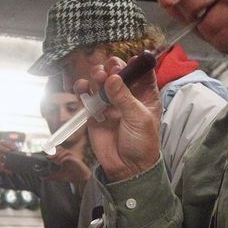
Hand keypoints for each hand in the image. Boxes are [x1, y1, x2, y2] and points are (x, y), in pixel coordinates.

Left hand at [46, 134, 91, 186]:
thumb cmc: (70, 176)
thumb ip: (50, 176)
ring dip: (58, 155)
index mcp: (62, 158)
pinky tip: (60, 163)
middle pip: (60, 148)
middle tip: (48, 158)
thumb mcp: (58, 177)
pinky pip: (69, 156)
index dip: (50, 149)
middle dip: (54, 151)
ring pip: (65, 151)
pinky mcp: (76, 160)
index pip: (56, 150)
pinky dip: (63, 159)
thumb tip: (41, 178)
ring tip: (54, 162)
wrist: (80, 180)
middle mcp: (67, 156)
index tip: (43, 152)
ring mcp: (72, 157)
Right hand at [74, 55, 161, 181]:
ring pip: (101, 80)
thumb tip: (112, 78)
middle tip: (111, 71)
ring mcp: (110, 102)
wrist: (127, 167)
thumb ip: (124, 98)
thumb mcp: (138, 119)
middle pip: (119, 72)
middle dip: (114, 67)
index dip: (136, 63)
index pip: (142, 72)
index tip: (130, 60)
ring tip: (98, 78)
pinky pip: (86, 95)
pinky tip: (82, 87)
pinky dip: (82, 88)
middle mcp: (128, 95)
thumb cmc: (142, 143)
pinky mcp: (95, 111)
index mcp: (145, 95)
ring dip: (98, 74)